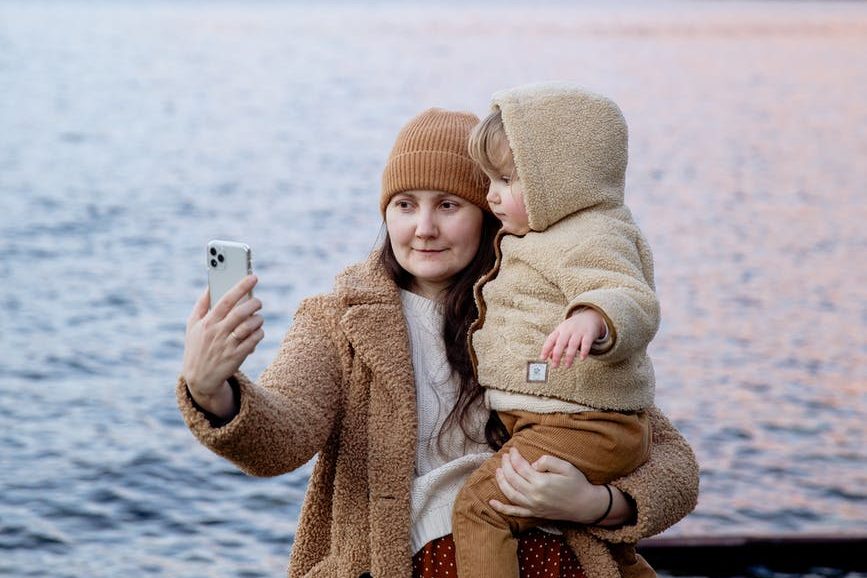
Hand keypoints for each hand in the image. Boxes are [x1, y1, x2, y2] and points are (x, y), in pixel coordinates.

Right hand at [182, 275, 263, 414]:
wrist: (200, 378)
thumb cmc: (197, 346)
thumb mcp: (192, 326)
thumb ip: (201, 305)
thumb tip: (210, 285)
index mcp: (206, 322)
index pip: (226, 300)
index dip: (240, 287)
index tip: (253, 277)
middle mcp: (217, 333)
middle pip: (240, 312)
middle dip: (254, 303)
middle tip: (258, 301)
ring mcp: (227, 345)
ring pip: (250, 326)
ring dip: (258, 319)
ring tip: (258, 317)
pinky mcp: (237, 357)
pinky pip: (254, 339)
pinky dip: (259, 333)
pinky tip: (257, 331)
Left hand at [490, 447, 619, 524]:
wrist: (585, 505)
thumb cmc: (577, 483)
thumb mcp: (566, 466)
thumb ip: (548, 461)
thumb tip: (532, 464)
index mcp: (541, 482)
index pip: (520, 467)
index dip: (514, 456)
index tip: (513, 449)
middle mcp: (534, 495)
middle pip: (512, 478)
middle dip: (505, 465)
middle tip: (505, 456)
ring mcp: (532, 506)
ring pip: (509, 493)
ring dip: (501, 481)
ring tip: (497, 470)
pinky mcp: (534, 514)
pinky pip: (514, 512)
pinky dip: (502, 508)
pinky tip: (491, 502)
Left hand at [539, 308, 605, 367]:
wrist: (590, 316)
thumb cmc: (573, 328)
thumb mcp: (562, 333)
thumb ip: (555, 344)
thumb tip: (549, 357)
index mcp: (559, 330)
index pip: (550, 339)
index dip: (546, 349)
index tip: (542, 359)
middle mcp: (568, 330)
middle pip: (561, 343)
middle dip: (557, 355)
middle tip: (554, 366)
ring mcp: (578, 332)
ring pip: (572, 344)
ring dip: (569, 356)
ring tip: (567, 366)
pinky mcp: (589, 334)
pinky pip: (586, 343)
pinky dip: (584, 351)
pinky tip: (582, 358)